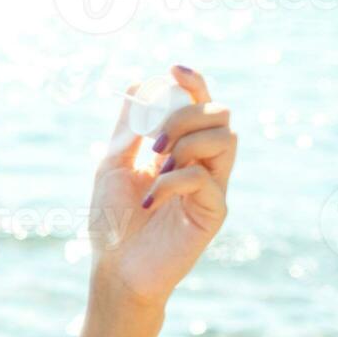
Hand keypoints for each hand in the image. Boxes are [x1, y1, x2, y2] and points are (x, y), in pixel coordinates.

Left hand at [88, 64, 236, 306]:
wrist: (115, 267)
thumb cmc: (112, 220)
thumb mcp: (112, 164)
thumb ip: (128, 128)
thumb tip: (138, 84)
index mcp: (178, 147)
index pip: (200, 104)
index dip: (194, 82)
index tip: (174, 69)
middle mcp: (202, 162)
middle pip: (219, 114)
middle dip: (184, 115)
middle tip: (153, 142)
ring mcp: (212, 186)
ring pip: (226, 139)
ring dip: (186, 142)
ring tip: (155, 166)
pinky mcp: (214, 211)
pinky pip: (205, 178)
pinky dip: (173, 180)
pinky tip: (148, 199)